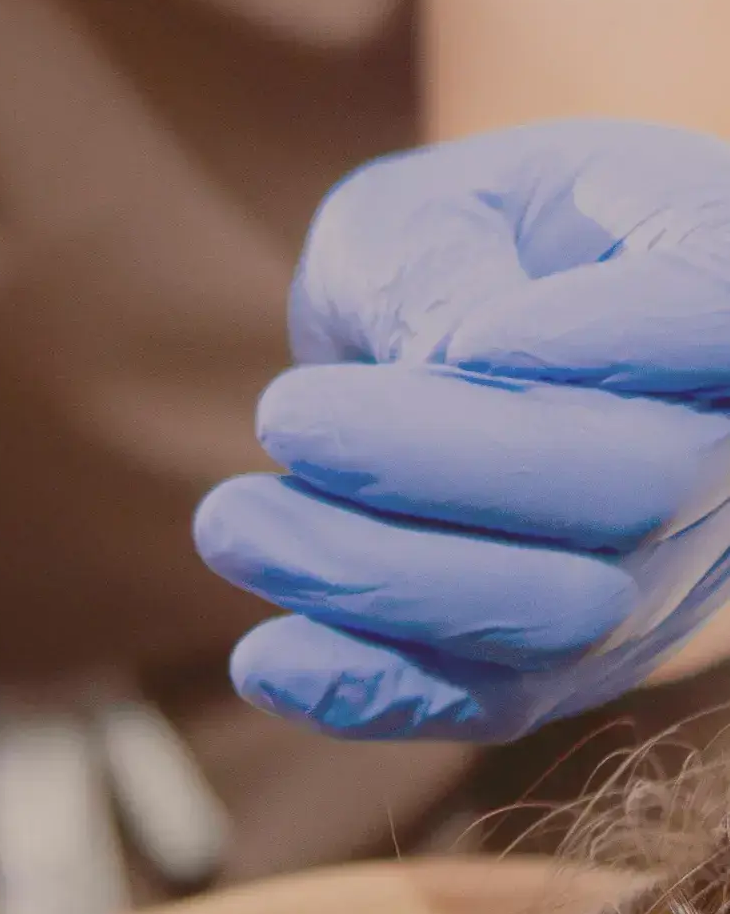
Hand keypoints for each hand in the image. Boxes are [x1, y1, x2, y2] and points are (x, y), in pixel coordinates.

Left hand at [194, 120, 729, 738]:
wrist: (477, 339)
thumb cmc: (462, 248)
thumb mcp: (436, 208)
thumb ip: (440, 264)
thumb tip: (449, 360)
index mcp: (714, 285)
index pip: (711, 323)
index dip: (613, 340)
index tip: (468, 340)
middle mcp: (722, 448)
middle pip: (634, 486)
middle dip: (443, 463)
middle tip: (282, 417)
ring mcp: (664, 575)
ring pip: (563, 617)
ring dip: (383, 579)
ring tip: (233, 522)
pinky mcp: (575, 669)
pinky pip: (495, 705)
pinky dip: (374, 691)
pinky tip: (264, 660)